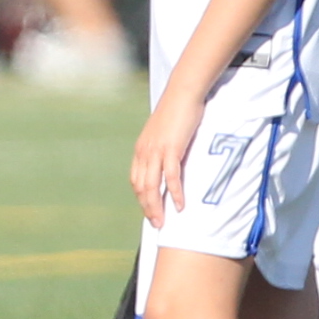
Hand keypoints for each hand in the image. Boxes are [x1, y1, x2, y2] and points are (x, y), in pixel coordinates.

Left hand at [130, 93, 201, 229]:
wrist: (182, 94)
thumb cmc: (176, 112)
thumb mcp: (164, 134)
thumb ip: (162, 148)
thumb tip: (167, 162)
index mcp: (141, 150)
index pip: (136, 180)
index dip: (142, 198)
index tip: (149, 211)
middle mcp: (144, 152)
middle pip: (142, 187)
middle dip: (148, 207)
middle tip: (157, 223)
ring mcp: (156, 151)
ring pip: (152, 185)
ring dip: (157, 205)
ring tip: (163, 220)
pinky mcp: (171, 148)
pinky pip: (171, 176)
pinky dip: (175, 192)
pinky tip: (179, 204)